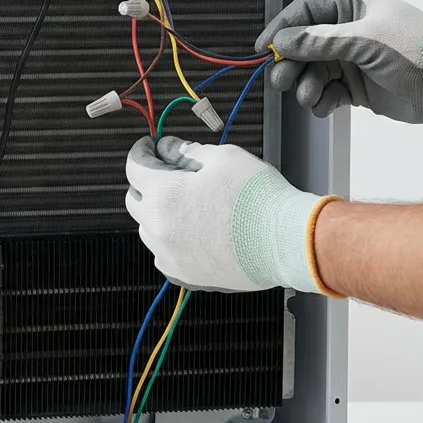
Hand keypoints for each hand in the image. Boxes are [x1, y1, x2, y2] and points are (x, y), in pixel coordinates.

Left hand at [125, 136, 339, 294]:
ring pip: (148, 229)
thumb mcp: (223, 157)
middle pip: (135, 199)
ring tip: (188, 202)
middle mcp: (159, 228)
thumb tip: (170, 150)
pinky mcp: (185, 275)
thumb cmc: (259, 198)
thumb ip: (188, 151)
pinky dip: (171, 239)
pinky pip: (164, 254)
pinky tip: (193, 230)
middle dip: (147, 182)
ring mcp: (170, 255)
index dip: (142, 151)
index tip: (150, 147)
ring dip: (158, 212)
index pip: (135, 167)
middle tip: (170, 172)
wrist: (287, 242)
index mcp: (163, 195)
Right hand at [257, 0, 422, 134]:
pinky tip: (324, 107)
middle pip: (304, 44)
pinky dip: (320, 101)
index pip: (306, 12)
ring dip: (305, 85)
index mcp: (354, 6)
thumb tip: (282, 41)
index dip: (282, 29)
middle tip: (282, 80)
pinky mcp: (358, 87)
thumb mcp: (366, 40)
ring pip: (312, 71)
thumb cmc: (420, 51)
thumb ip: (320, 41)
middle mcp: (350, 30)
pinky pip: (327, 92)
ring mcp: (354, 59)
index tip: (264, 49)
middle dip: (291, 63)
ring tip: (309, 97)